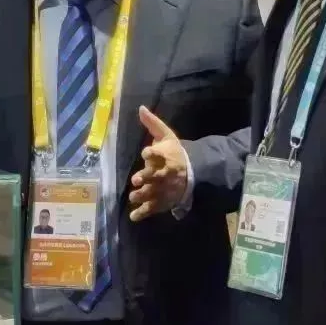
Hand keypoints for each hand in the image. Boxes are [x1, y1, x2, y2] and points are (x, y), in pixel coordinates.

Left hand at [128, 106, 188, 221]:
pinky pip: (152, 208)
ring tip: (133, 197)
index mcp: (165, 156)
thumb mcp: (166, 136)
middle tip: (136, 179)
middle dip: (146, 177)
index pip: (159, 153)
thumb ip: (152, 124)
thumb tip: (140, 108)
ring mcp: (163, 189)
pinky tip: (133, 216)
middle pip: (155, 175)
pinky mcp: (162, 201)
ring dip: (142, 195)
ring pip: (152, 193)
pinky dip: (143, 213)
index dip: (152, 153)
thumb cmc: (174, 153)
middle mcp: (164, 173)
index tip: (146, 152)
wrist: (192, 172)